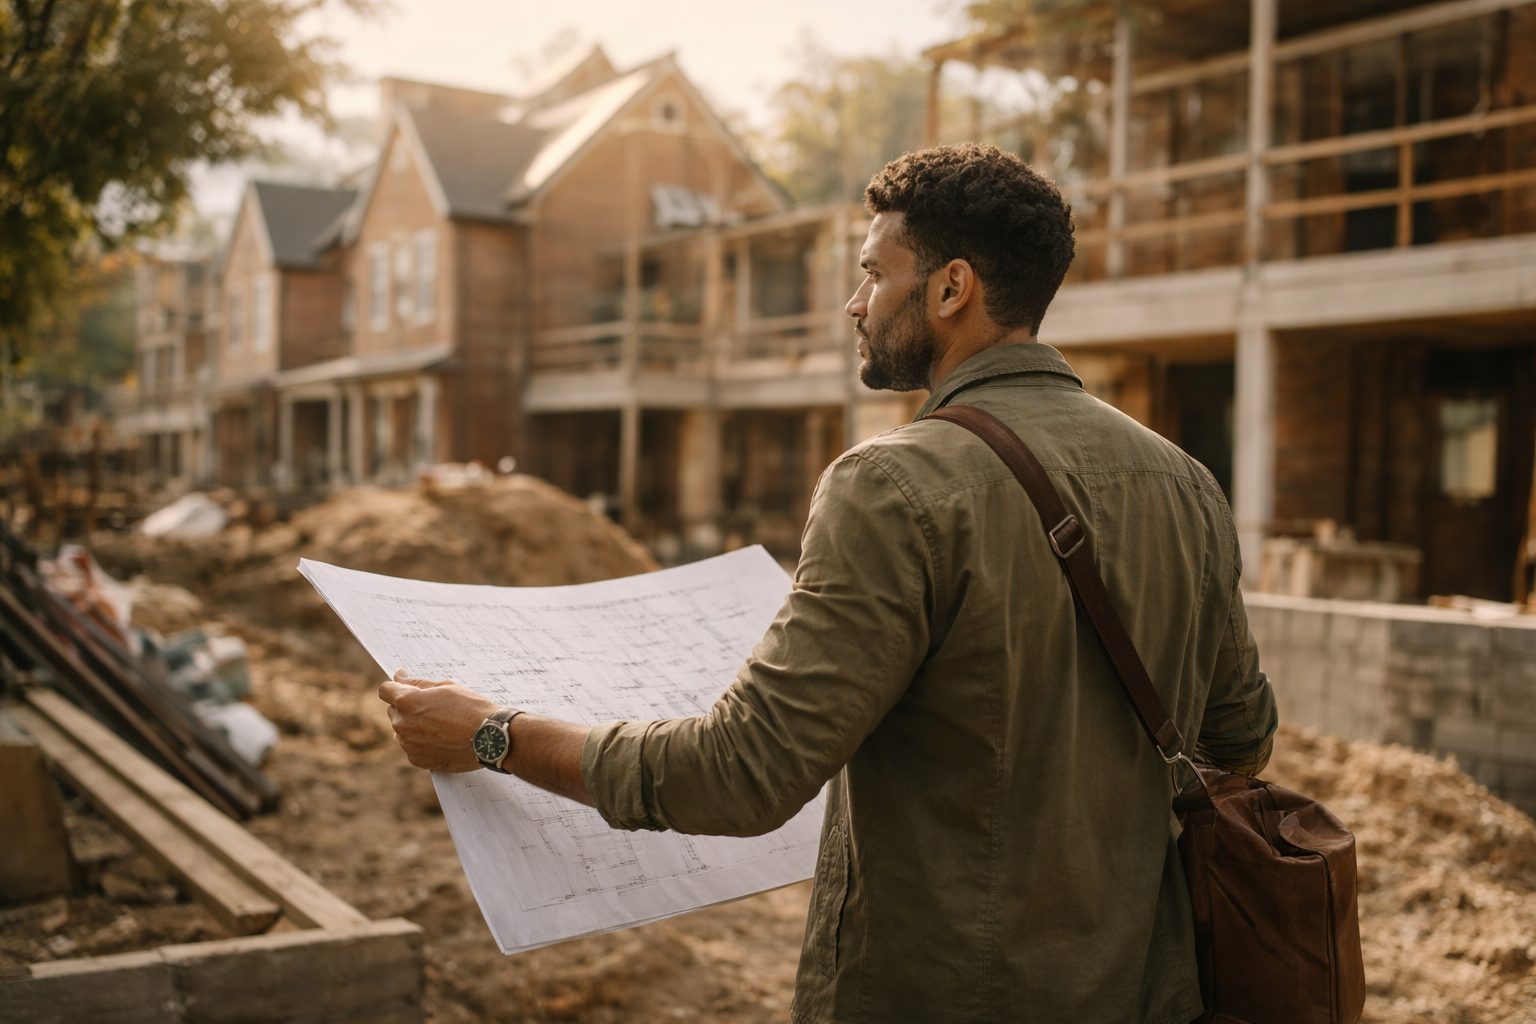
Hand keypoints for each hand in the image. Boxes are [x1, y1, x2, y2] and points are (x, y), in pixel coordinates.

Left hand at [378, 669, 500, 771]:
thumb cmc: (471, 708)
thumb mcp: (445, 687)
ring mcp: (408, 744)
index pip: (385, 690)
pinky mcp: (417, 759)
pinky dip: (422, 742)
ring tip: (440, 725)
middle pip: (394, 710)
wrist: (490, 738)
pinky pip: (411, 746)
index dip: (396, 687)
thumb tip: (398, 676)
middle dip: (407, 707)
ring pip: (401, 730)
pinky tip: (441, 739)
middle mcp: (402, 723)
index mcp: (407, 701)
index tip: (406, 688)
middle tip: (433, 708)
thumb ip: (417, 683)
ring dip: (413, 725)